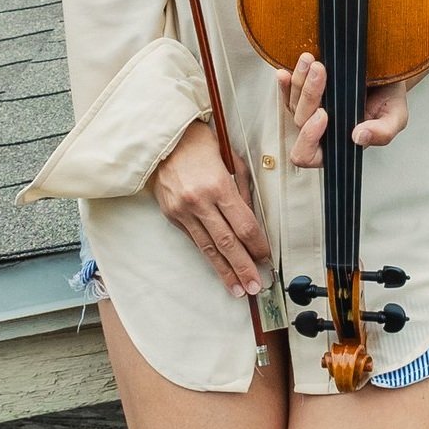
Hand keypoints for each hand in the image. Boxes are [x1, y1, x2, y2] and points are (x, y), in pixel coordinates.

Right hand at [151, 120, 271, 298]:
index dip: (257, 245)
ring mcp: (183, 211)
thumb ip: (242, 191)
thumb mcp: (230, 160)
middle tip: (255, 286)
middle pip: (227, 242)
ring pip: (208, 248)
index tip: (266, 257)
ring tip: (237, 288)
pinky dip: (208, 256)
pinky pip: (194, 240)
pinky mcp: (171, 216)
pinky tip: (218, 268)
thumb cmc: (200, 144)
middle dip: (243, 267)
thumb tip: (252, 222)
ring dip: (225, 271)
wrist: (162, 140)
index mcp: (218, 185)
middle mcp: (199, 201)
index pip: (244, 225)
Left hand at [276, 53, 409, 168]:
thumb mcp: (395, 117)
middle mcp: (322, 131)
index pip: (310, 155)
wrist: (389, 74)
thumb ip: (382, 132)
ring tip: (311, 61)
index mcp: (338, 145)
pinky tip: (285, 72)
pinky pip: (288, 92)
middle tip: (321, 71)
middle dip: (309, 96)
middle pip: (300, 122)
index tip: (324, 114)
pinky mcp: (308, 94)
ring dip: (300, 81)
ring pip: (294, 103)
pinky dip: (285, 83)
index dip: (310, 138)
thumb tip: (359, 137)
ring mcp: (312, 111)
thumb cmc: (390, 100)